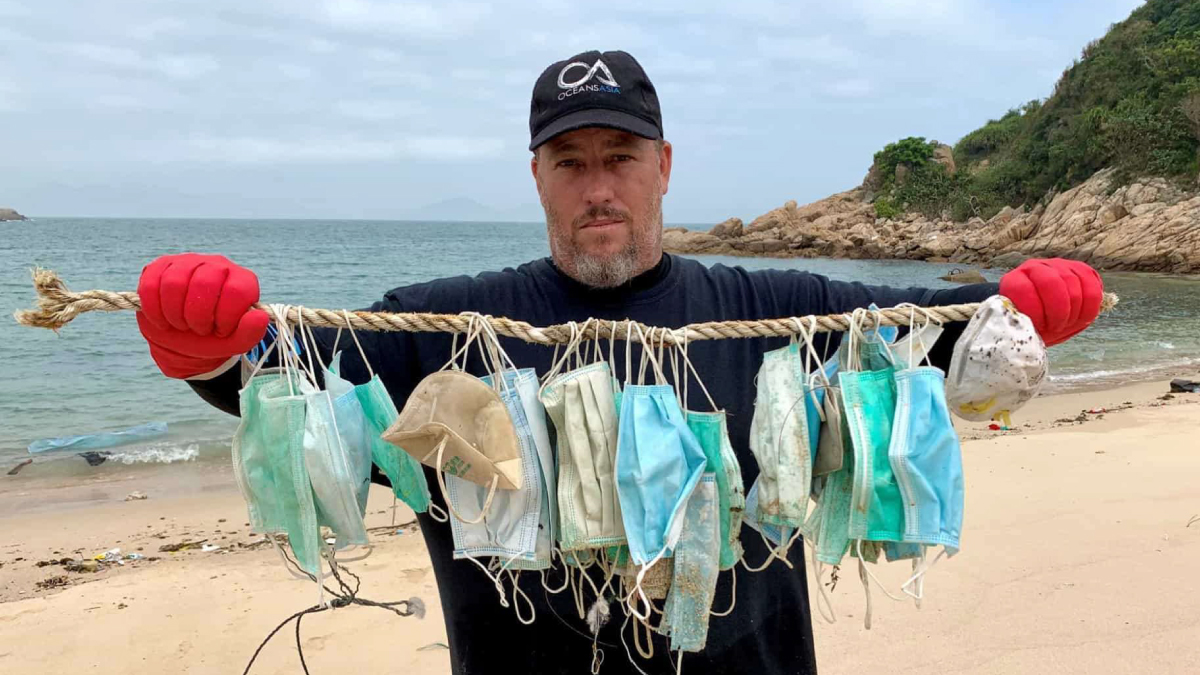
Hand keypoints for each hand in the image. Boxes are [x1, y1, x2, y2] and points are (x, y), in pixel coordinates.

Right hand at [136, 253, 269, 378]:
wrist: (185, 338)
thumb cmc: (214, 336)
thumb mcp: (235, 341)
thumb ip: (251, 332)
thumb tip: (260, 317)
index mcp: (241, 281)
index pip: (236, 290)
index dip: (226, 316)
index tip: (220, 330)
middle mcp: (217, 265)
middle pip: (204, 283)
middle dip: (198, 316)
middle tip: (198, 330)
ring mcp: (187, 262)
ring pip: (174, 282)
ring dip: (174, 314)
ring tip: (181, 325)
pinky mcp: (161, 267)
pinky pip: (151, 284)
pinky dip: (154, 310)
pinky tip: (163, 321)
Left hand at [999, 258, 1102, 346]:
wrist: (1045, 314)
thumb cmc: (1032, 325)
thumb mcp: (1024, 328)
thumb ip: (1024, 325)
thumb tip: (1031, 326)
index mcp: (1013, 281)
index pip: (1023, 289)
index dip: (1034, 312)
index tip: (1039, 327)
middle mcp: (1035, 267)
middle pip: (1051, 282)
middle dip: (1058, 311)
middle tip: (1057, 327)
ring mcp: (1058, 265)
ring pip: (1073, 282)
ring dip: (1074, 310)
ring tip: (1068, 324)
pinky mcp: (1080, 269)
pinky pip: (1091, 283)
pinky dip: (1091, 304)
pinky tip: (1083, 317)